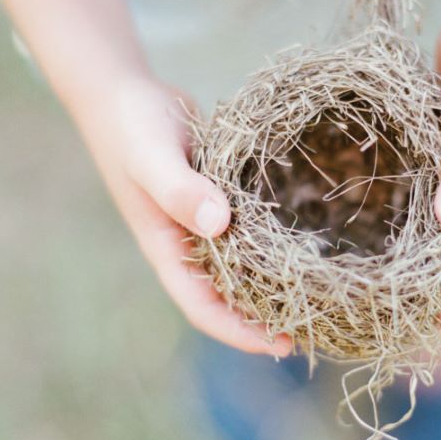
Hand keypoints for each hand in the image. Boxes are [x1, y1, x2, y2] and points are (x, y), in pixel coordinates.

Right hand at [75, 75, 291, 355]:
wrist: (124, 95)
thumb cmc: (131, 127)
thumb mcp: (152, 156)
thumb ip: (180, 189)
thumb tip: (219, 224)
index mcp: (167, 247)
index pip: (204, 308)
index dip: (241, 332)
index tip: (283, 345)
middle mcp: (186, 243)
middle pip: (227, 297)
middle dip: (264, 317)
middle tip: (317, 323)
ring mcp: (201, 223)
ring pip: (239, 267)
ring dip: (270, 285)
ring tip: (316, 293)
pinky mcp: (216, 200)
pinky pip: (246, 233)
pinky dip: (269, 245)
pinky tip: (303, 242)